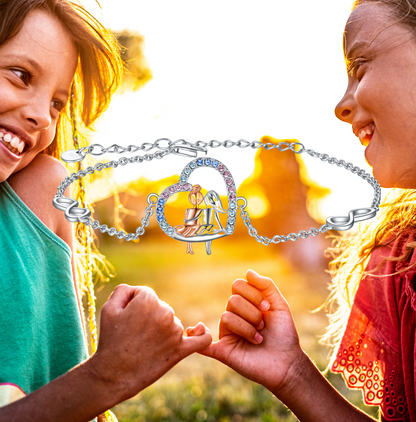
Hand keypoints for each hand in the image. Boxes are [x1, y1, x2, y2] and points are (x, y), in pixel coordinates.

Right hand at [88, 284, 211, 401]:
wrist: (113, 375)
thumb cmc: (110, 340)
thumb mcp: (109, 308)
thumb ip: (124, 290)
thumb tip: (137, 291)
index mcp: (148, 300)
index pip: (146, 294)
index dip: (134, 306)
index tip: (126, 320)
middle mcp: (165, 313)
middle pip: (159, 307)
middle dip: (148, 318)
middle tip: (133, 335)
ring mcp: (175, 332)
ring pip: (171, 322)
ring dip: (160, 330)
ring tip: (144, 345)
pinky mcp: (180, 350)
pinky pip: (201, 339)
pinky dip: (202, 334)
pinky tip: (200, 330)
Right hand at [192, 270, 303, 395]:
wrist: (288, 363)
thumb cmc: (284, 334)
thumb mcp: (279, 305)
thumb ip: (266, 286)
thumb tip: (247, 271)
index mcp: (245, 303)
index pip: (237, 285)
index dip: (252, 294)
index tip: (267, 308)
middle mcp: (234, 316)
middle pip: (232, 301)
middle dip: (252, 313)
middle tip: (263, 325)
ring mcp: (228, 333)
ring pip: (226, 317)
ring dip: (247, 328)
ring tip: (258, 339)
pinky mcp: (224, 351)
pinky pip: (205, 345)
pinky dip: (199, 339)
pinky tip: (199, 333)